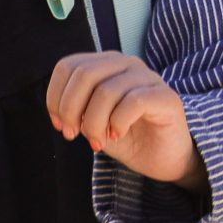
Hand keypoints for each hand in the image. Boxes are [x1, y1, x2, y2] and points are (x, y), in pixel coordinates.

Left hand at [47, 52, 205, 190]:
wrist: (162, 159)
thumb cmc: (125, 137)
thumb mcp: (90, 120)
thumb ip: (74, 107)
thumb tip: (58, 110)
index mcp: (105, 65)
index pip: (68, 66)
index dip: (55, 96)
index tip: (59, 124)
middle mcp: (126, 64)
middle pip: (84, 74)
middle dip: (70, 109)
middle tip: (73, 134)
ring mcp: (148, 77)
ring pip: (106, 90)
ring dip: (94, 123)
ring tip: (98, 141)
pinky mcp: (166, 97)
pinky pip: (133, 102)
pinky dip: (118, 123)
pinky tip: (118, 134)